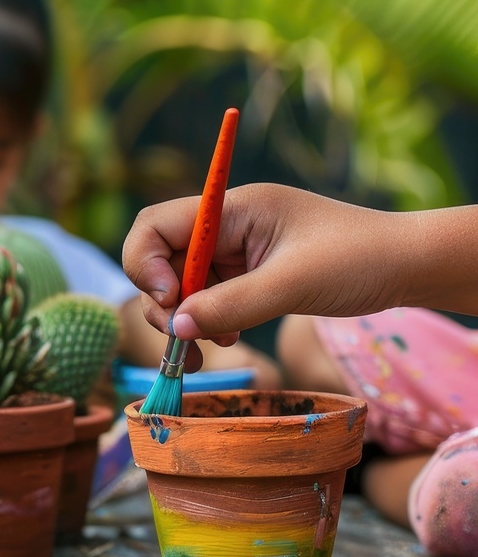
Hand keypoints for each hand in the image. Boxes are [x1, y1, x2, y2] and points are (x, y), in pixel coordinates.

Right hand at [123, 183, 411, 345]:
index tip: (172, 300)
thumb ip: (228, 305)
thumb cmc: (359, 260)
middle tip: (183, 339)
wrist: (408, 267)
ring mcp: (235, 250)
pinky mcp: (247, 273)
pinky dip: (207, 321)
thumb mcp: (291, 285)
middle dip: (163, 300)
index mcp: (234, 209)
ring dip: (184, 318)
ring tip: (209, 348)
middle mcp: (227, 225)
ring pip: (180, 283)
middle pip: (161, 258)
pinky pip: (207, 297)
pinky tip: (229, 338)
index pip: (156, 224)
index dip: (148, 263)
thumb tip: (176, 328)